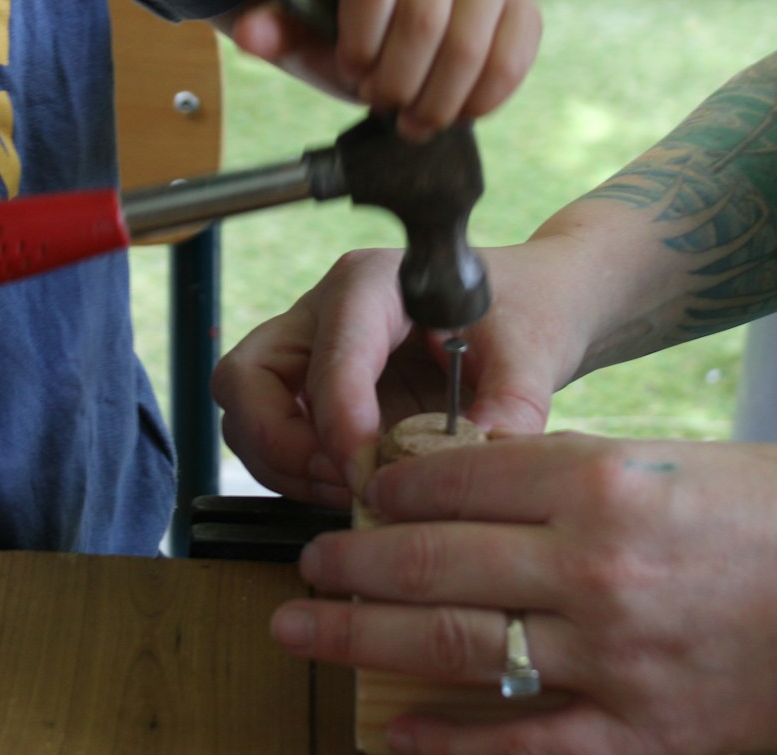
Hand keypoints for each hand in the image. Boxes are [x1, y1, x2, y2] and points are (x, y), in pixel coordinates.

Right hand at [212, 238, 592, 505]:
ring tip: (354, 492)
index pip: (331, 353)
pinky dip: (296, 474)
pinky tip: (352, 488)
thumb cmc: (525, 313)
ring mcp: (310, 351)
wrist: (530, 310)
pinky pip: (271, 437)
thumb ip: (509, 411)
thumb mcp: (532, 356)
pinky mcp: (313, 390)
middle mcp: (324, 312)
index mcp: (374, 284)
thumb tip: (476, 469)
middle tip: (342, 479)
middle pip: (246, 376)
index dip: (341, 422)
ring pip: (245, 411)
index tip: (369, 473)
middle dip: (280, 442)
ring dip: (284, 465)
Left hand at [231, 0, 540, 138]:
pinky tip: (455, 113)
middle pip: (425, 23)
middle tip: (382, 106)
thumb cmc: (351, 17)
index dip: (359, 46)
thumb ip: (279, 30)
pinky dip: (482, 101)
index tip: (351, 72)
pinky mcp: (522, 7)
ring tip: (415, 121)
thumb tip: (249, 35)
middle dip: (399, 83)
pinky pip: (512, 61)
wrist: (402, 0)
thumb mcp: (309, 23)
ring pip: (472, 48)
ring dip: (438, 102)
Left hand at [268, 435, 776, 754]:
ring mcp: (613, 656)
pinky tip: (395, 732)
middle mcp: (594, 564)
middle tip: (307, 562)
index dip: (396, 485)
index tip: (365, 490)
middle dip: (355, 562)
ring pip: (456, 647)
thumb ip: (582, 476)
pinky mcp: (641, 731)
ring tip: (306, 625)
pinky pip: (521, 740)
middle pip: (436, 562)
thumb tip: (488, 490)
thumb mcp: (683, 460)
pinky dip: (448, 740)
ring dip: (366, 637)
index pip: (461, 476)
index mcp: (606, 480)